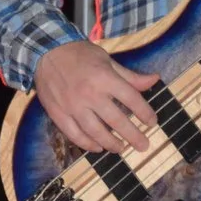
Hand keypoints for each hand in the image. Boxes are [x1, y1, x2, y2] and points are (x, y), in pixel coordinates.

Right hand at [34, 39, 158, 152]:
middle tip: (143, 146)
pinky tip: (98, 148)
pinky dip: (87, 144)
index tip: (152, 122)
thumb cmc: (79, 54)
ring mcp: (72, 106)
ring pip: (96, 132)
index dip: (145, 113)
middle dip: (133, 135)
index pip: (131, 99)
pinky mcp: (58, 113)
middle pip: (116, 120)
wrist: (45, 51)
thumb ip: (130, 76)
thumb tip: (154, 79)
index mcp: (104, 78)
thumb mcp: (107, 60)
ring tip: (121, 148)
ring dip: (111, 143)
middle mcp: (90, 94)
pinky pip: (74, 134)